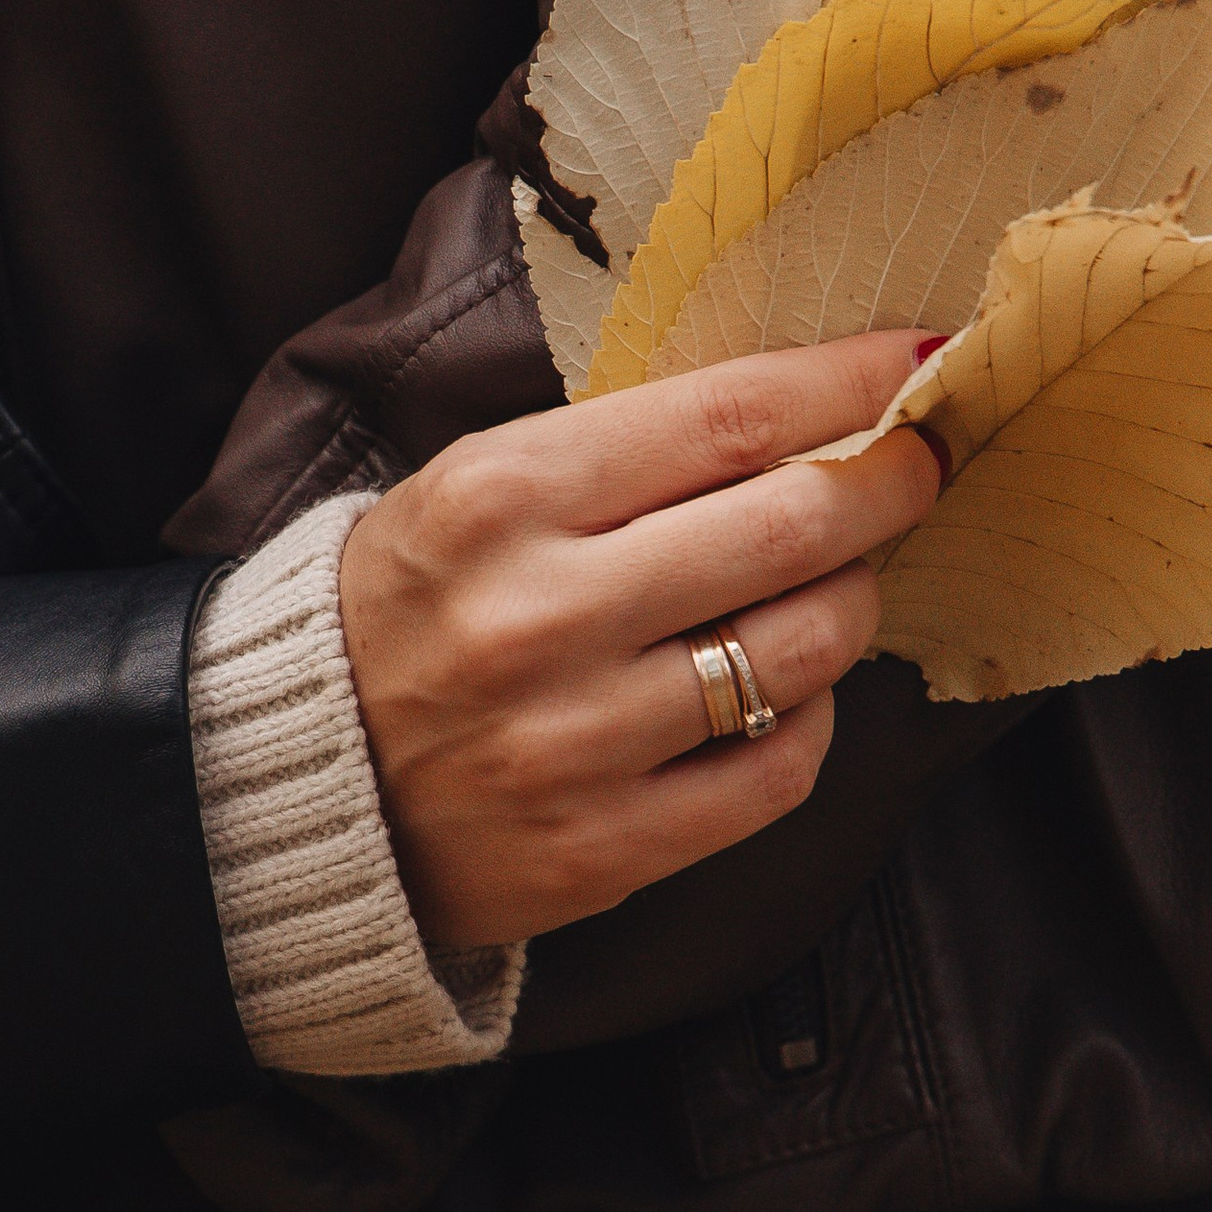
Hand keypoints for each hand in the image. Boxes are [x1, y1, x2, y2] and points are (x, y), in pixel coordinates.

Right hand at [338, 333, 940, 950]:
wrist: (292, 780)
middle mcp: (539, 616)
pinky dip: (808, 721)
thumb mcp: (476, 490)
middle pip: (791, 525)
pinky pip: (776, 770)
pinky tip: (780, 694)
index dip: (851, 383)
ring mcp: (574, 742)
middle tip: (913, 469)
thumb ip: (625, 455)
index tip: (919, 362)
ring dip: (848, 602)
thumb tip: (810, 410)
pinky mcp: (603, 849)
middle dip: (886, 483)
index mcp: (501, 496)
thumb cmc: (409, 610)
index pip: (727, 416)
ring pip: (802, 650)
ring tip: (831, 585)